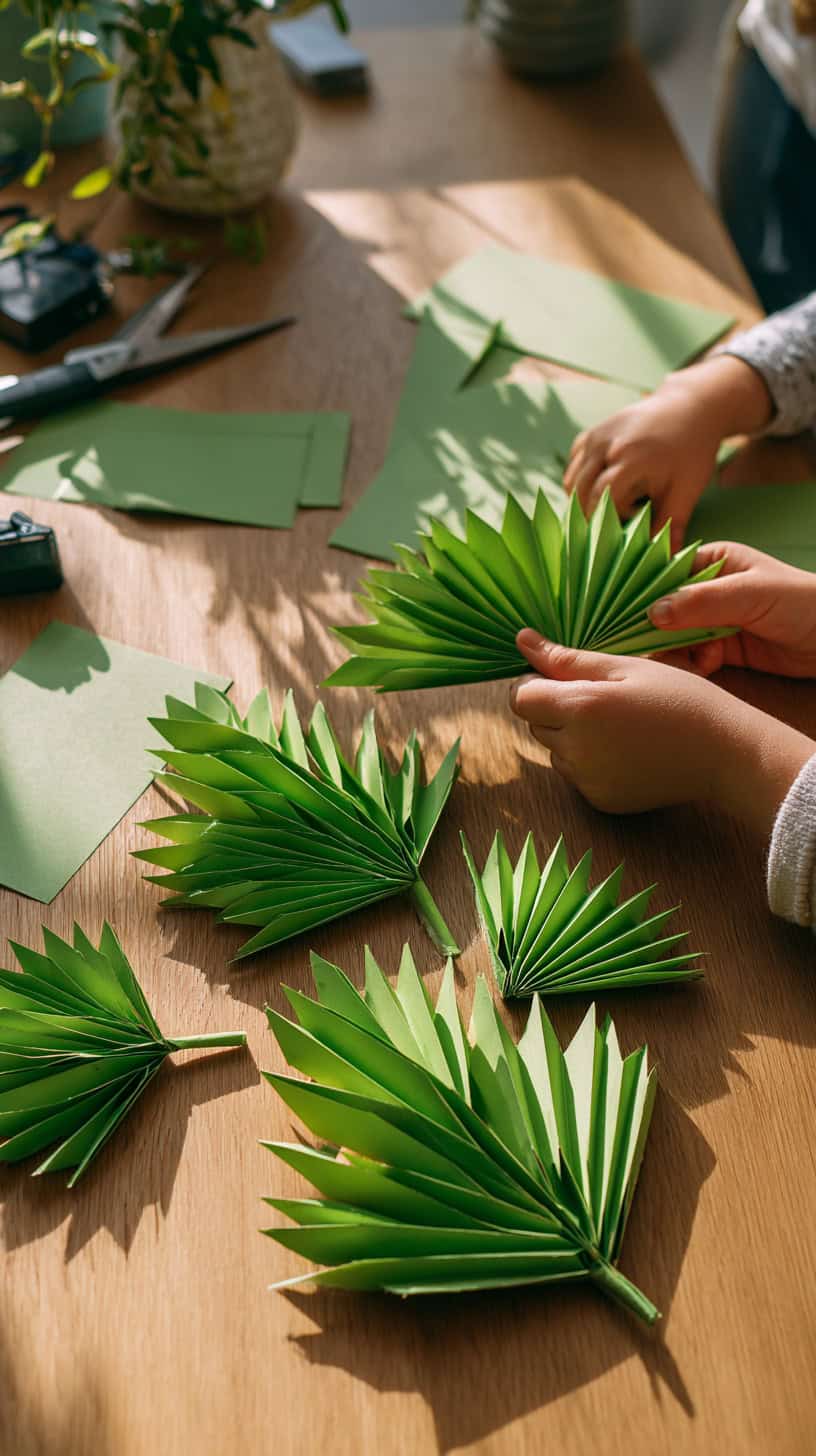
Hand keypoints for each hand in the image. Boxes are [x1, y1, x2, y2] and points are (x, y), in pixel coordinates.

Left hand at [510, 629, 813, 836]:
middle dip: (557, 710)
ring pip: (555, 751)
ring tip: (622, 727)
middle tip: (606, 700)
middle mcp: (575, 750)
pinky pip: (577, 776)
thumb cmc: (680, 699)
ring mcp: (587, 780)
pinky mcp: (600, 801)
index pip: (520, 698)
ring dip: (573, 738)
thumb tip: (523, 641)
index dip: (537, 685)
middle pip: (536, 724)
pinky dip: (591, 763)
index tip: (566, 680)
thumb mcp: (627, 668)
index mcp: (580, 709)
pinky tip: (628, 752)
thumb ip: (569, 659)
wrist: (724, 753)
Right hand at [563, 356, 772, 550]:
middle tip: (606, 532)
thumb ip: (672, 523)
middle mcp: (606, 444)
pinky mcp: (591, 433)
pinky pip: (573, 465)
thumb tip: (667, 559)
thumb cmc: (691, 451)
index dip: (604, 522)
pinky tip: (601, 491)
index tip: (614, 538)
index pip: (601, 498)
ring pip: (571, 479)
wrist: (690, 407)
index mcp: (631, 457)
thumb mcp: (686, 489)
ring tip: (608, 510)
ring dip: (583, 500)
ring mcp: (596, 435)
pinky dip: (580, 482)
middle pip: (580, 491)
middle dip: (589, 515)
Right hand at [649, 542, 815, 677]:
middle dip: (656, 629)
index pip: (665, 573)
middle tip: (651, 646)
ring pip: (673, 637)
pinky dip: (691, 665)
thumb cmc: (802, 602)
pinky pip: (691, 658)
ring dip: (675, 651)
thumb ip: (702, 602)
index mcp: (713, 561)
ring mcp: (713, 621)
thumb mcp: (751, 595)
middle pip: (663, 609)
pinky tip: (707, 666)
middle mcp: (707, 590)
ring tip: (693, 658)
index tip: (624, 614)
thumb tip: (653, 612)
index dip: (642, 593)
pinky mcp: (721, 650)